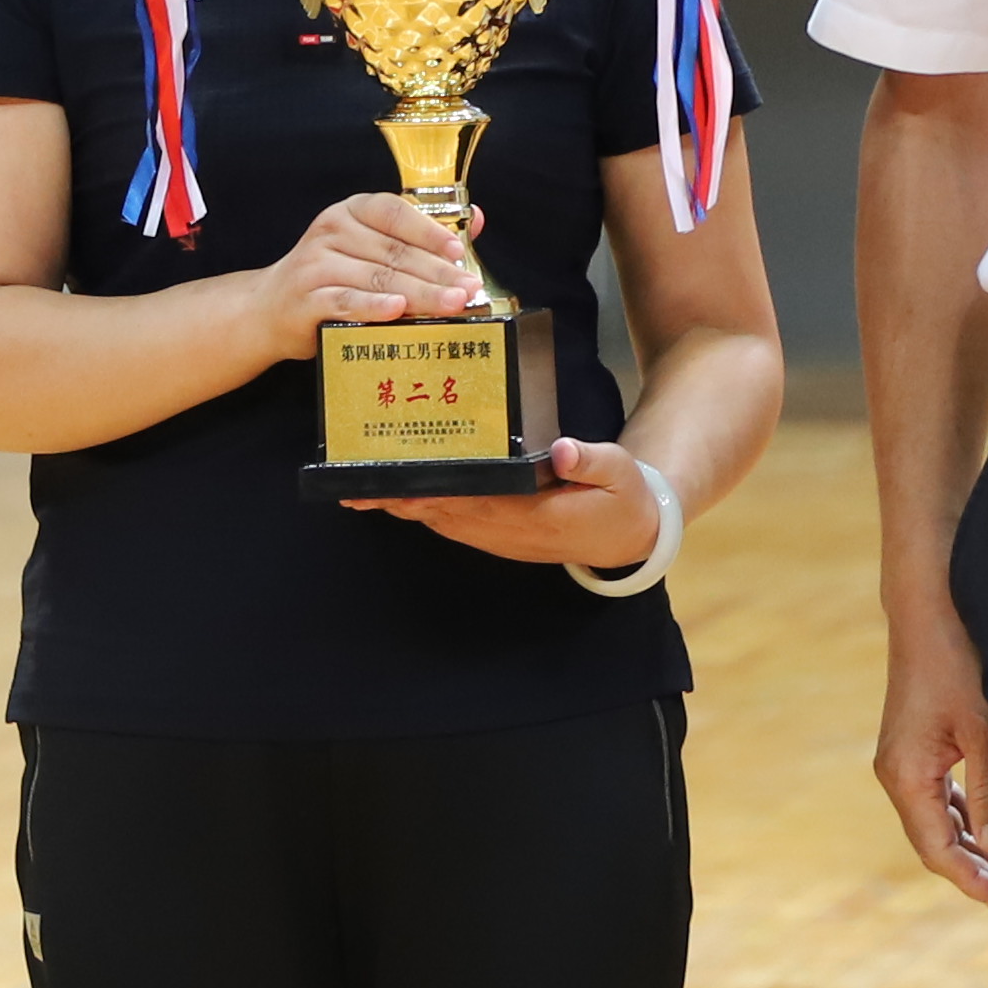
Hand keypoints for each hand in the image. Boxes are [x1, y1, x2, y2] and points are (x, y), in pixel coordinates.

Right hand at [248, 188, 489, 369]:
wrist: (269, 308)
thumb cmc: (332, 276)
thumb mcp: (369, 247)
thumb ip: (418, 234)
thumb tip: (476, 218)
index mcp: (350, 211)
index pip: (394, 212)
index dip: (429, 231)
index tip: (458, 251)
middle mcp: (331, 231)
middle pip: (394, 252)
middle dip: (437, 273)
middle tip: (468, 290)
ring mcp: (316, 264)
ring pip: (377, 278)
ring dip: (419, 294)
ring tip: (451, 305)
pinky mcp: (307, 298)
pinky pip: (346, 301)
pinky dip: (373, 306)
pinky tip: (398, 310)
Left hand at [355, 434, 664, 567]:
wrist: (631, 537)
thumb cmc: (623, 497)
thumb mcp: (619, 472)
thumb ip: (591, 459)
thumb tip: (562, 449)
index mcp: (536, 514)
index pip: (473, 502)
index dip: (433, 493)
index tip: (397, 483)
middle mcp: (509, 532)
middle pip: (444, 513)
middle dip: (400, 500)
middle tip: (356, 486)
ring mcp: (502, 538)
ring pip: (443, 522)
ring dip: (405, 508)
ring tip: (363, 491)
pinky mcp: (500, 537)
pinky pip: (454, 525)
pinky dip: (425, 512)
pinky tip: (402, 498)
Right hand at [874, 609, 987, 912]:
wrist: (927, 612)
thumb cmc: (956, 664)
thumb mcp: (983, 730)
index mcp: (907, 776)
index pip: (938, 849)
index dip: (971, 881)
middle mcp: (898, 775)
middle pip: (935, 842)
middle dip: (973, 871)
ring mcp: (905, 762)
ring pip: (938, 822)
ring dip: (971, 846)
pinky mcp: (916, 749)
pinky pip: (939, 798)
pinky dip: (966, 819)